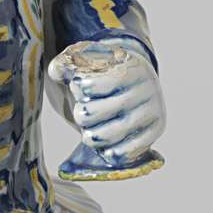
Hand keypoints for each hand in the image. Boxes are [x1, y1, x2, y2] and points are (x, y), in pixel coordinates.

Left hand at [50, 44, 167, 163]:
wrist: (140, 83)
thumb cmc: (109, 71)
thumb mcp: (90, 59)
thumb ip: (67, 62)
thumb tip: (56, 71)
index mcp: (129, 67)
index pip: (89, 86)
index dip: (78, 89)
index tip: (80, 87)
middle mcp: (147, 88)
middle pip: (93, 113)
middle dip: (81, 115)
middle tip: (83, 112)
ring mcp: (153, 111)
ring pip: (108, 135)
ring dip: (90, 136)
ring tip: (90, 131)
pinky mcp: (156, 131)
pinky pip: (127, 151)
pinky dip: (110, 153)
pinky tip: (104, 148)